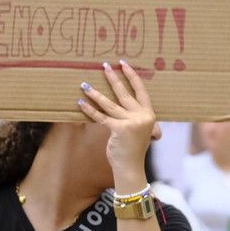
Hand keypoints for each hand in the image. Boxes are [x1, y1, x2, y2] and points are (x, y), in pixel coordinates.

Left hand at [77, 60, 158, 182]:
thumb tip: (120, 103)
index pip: (141, 90)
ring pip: (109, 104)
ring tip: (84, 84)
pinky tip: (80, 102)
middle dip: (113, 78)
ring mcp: (132, 122)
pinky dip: (89, 109)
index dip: (132, 76)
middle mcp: (142, 116)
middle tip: (104, 65)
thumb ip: (135, 117)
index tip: (124, 63)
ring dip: (95, 93)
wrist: (130, 167)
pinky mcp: (119, 129)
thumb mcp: (139, 130)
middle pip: (124, 93)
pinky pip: (101, 116)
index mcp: (149, 114)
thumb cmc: (132, 148)